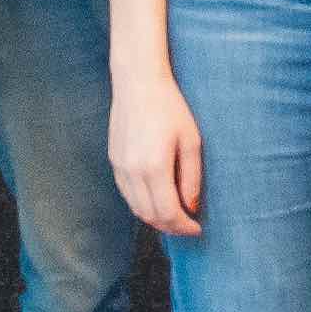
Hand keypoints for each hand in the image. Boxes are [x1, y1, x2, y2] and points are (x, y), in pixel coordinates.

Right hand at [109, 64, 206, 235]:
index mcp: (155, 167)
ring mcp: (120, 167)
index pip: (168, 213)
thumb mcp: (191, 141)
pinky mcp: (114, 162)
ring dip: (155, 219)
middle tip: (188, 226)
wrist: (138, 83)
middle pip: (150, 216)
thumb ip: (192, 177)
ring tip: (174, 216)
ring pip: (136, 208)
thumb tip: (190, 206)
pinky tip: (156, 200)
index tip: (197, 228)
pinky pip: (127, 194)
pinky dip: (142, 205)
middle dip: (171, 227)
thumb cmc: (170, 107)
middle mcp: (133, 172)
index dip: (184, 227)